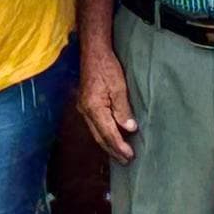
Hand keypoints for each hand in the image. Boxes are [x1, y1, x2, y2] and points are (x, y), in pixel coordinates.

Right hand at [78, 50, 137, 166]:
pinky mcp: (86, 105)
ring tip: (120, 154)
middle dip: (113, 150)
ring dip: (108, 144)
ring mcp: (83, 108)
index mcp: (93, 108)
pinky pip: (95, 125)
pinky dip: (104, 134)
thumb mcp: (119, 87)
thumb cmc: (106, 67)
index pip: (107, 133)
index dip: (119, 146)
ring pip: (96, 132)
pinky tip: (111, 138)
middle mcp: (85, 111)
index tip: (130, 155)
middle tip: (126, 161)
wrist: (93, 52)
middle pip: (99, 137)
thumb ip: (123, 109)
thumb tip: (129, 128)